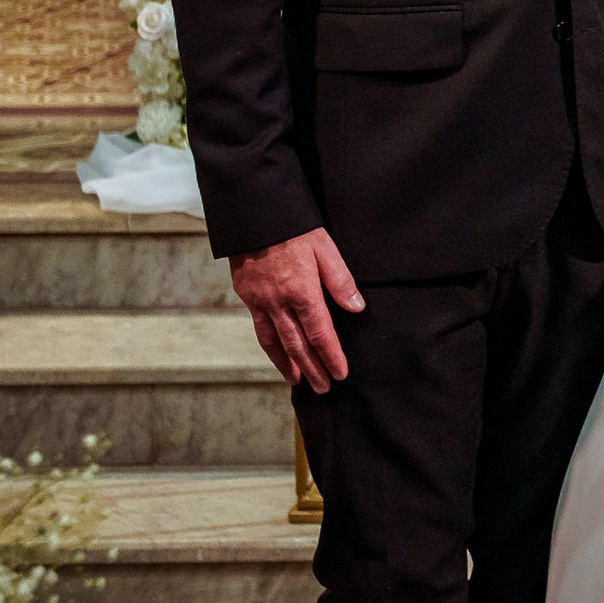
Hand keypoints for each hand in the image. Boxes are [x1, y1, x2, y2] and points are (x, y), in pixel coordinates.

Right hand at [230, 228, 364, 392]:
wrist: (255, 215)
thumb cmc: (295, 228)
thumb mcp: (326, 248)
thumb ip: (340, 280)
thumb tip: (357, 308)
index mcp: (302, 291)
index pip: (320, 333)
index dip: (331, 356)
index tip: (341, 373)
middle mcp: (278, 302)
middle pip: (297, 344)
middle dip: (312, 369)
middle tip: (323, 387)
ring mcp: (259, 301)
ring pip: (274, 341)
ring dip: (287, 364)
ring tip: (297, 380)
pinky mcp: (247, 295)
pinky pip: (259, 328)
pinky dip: (269, 346)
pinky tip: (276, 352)